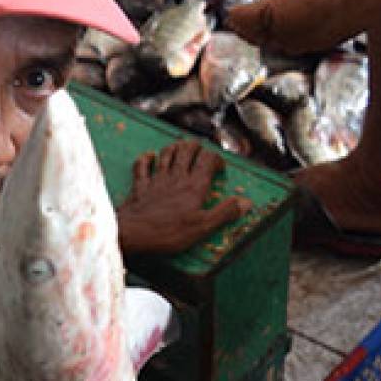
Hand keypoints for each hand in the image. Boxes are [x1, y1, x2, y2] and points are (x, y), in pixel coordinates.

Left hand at [116, 140, 252, 253]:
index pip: (208, 160)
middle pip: (187, 151)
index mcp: (194, 186)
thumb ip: (225, 212)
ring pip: (166, 153)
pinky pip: (141, 166)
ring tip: (181, 147)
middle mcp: (176, 177)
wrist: (134, 233)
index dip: (216, 158)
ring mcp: (156, 180)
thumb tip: (246, 203)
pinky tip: (149, 157)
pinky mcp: (139, 186)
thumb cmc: (168, 233)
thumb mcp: (203, 227)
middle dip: (196, 146)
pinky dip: (146, 158)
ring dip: (175, 147)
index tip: (219, 166)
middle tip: (200, 150)